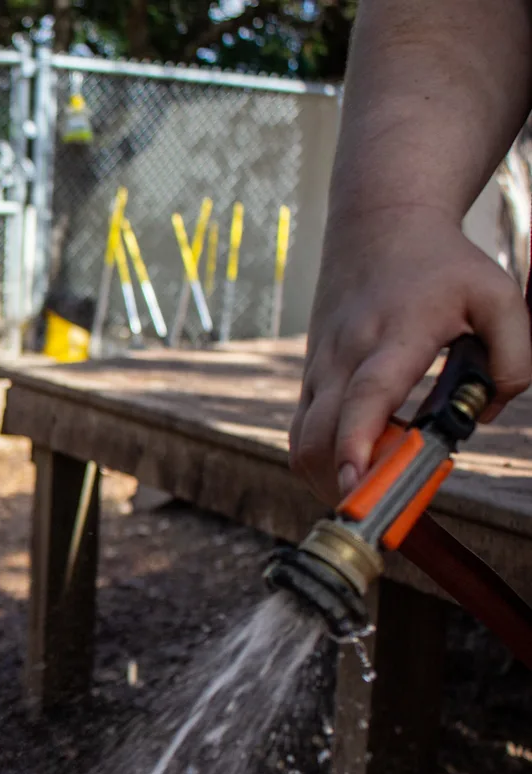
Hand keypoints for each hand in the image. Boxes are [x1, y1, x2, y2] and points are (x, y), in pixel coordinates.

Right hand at [290, 205, 530, 504]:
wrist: (379, 225)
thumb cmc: (443, 264)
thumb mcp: (500, 297)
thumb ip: (514, 359)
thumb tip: (485, 415)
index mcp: (395, 334)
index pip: (367, 394)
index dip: (359, 441)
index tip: (356, 482)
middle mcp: (345, 354)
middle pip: (320, 434)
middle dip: (342, 484)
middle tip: (382, 508)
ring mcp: (320, 368)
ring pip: (302, 441)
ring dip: (328, 478)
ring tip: (373, 487)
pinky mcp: (310, 377)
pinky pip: (303, 432)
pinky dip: (324, 459)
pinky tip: (359, 463)